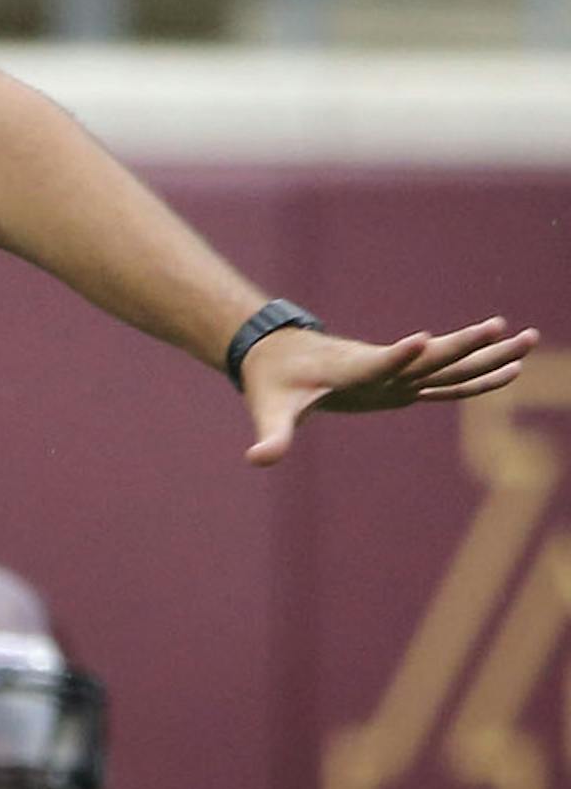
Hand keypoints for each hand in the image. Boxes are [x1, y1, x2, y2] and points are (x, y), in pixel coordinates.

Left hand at [242, 316, 537, 465]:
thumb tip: (257, 460)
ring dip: (487, 354)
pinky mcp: (401, 381)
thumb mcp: (270, 412)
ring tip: (530, 338)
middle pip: (431, 357)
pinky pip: (446, 380)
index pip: (378, 362)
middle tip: (505, 328)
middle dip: (468, 345)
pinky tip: (510, 370)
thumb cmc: (274, 384)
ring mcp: (396, 373)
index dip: (397, 354)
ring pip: (449, 364)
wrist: (277, 355)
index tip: (423, 339)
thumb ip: (271, 437)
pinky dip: (476, 376)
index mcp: (351, 371)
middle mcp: (382, 367)